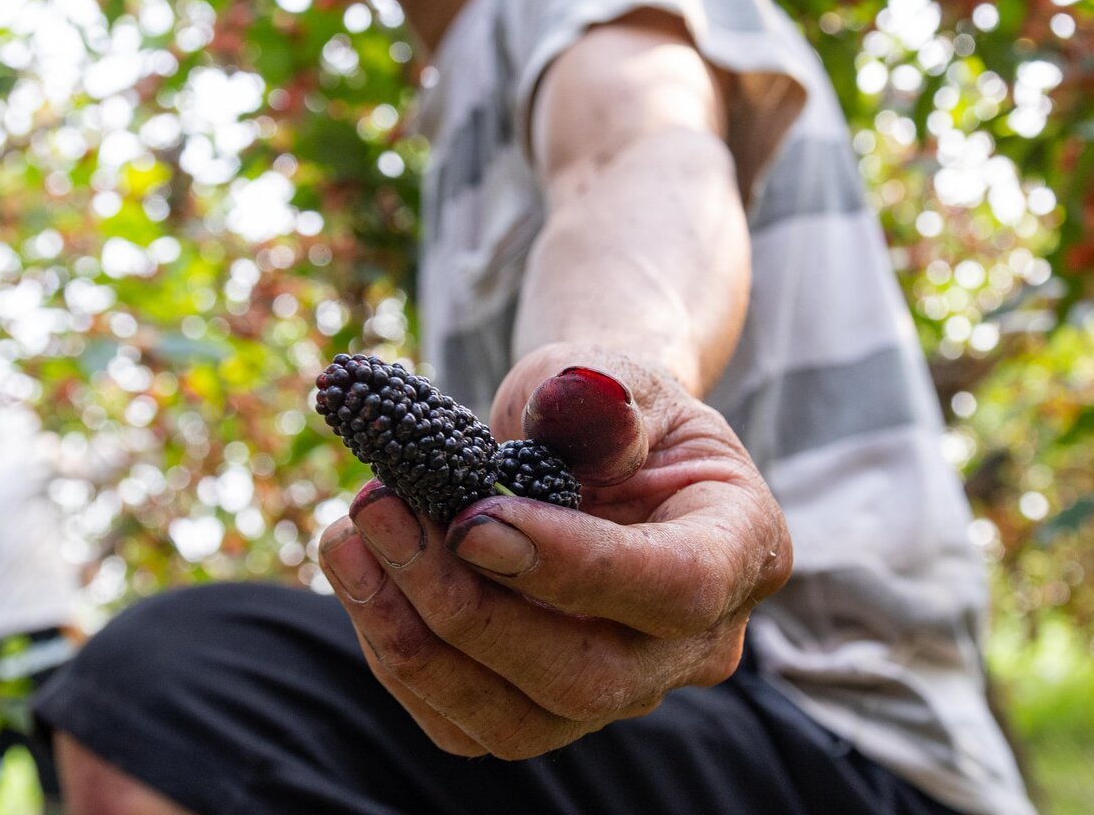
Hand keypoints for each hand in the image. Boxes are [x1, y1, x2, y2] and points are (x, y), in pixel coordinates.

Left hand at [318, 342, 790, 758]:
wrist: (579, 435)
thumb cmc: (599, 399)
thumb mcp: (609, 369)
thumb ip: (601, 394)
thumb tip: (579, 402)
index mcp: (742, 545)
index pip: (678, 586)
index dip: (575, 565)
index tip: (473, 520)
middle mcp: (694, 642)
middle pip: (590, 675)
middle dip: (469, 608)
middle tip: (381, 512)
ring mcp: (621, 687)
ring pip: (519, 720)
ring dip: (415, 638)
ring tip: (351, 534)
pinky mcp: (544, 708)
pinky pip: (466, 723)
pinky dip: (399, 656)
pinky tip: (359, 573)